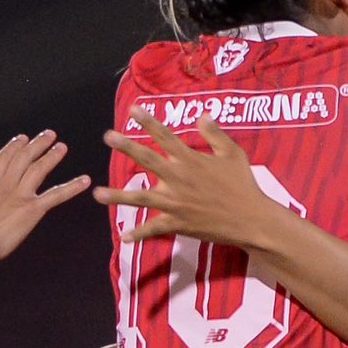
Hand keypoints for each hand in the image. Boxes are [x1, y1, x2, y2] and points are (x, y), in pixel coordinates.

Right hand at [0, 131, 92, 261]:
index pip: (3, 159)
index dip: (13, 146)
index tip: (22, 138)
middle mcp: (6, 185)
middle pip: (23, 158)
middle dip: (36, 145)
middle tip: (49, 135)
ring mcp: (20, 195)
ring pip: (38, 169)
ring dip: (51, 156)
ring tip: (61, 147)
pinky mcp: (32, 209)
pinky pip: (56, 194)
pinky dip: (72, 187)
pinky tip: (84, 181)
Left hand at [91, 107, 285, 244]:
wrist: (250, 219)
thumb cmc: (243, 184)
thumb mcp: (233, 154)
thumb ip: (215, 134)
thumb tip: (202, 115)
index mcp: (190, 160)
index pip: (165, 136)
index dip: (149, 122)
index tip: (133, 110)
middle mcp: (178, 178)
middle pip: (147, 160)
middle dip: (126, 147)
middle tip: (108, 136)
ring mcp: (175, 203)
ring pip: (140, 198)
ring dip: (118, 196)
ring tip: (97, 194)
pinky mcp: (177, 223)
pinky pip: (154, 229)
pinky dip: (139, 234)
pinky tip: (123, 237)